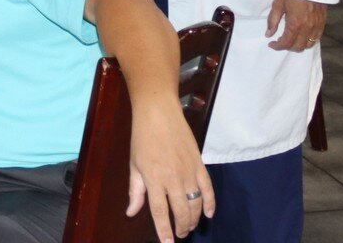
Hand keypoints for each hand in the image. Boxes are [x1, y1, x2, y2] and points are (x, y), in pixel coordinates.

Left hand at [126, 98, 212, 240]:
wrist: (158, 112)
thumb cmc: (142, 137)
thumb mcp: (134, 164)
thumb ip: (135, 191)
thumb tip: (131, 212)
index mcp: (153, 178)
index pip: (160, 212)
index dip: (164, 230)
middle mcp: (173, 178)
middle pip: (181, 211)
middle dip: (181, 227)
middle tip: (180, 234)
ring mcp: (189, 171)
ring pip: (196, 204)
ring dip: (194, 219)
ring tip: (189, 226)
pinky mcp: (200, 164)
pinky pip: (209, 189)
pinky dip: (210, 203)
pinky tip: (208, 214)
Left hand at [266, 0, 327, 51]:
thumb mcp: (278, 5)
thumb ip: (272, 21)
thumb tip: (268, 34)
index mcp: (295, 24)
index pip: (286, 43)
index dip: (277, 46)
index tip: (271, 44)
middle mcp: (307, 28)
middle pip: (298, 47)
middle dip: (287, 47)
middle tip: (280, 41)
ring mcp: (317, 26)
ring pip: (309, 44)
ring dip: (299, 45)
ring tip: (291, 39)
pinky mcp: (323, 23)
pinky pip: (317, 38)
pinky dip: (309, 40)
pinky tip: (301, 35)